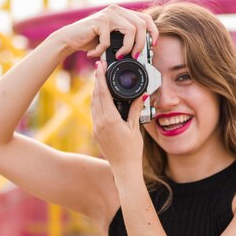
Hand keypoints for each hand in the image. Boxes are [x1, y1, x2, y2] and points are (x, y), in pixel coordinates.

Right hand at [55, 4, 158, 58]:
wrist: (70, 39)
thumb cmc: (91, 40)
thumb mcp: (113, 40)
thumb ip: (126, 39)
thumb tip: (143, 52)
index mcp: (122, 12)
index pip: (145, 18)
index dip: (153, 32)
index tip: (152, 46)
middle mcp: (116, 9)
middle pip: (141, 24)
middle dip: (141, 44)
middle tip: (135, 56)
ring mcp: (108, 14)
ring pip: (130, 30)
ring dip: (127, 48)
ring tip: (118, 56)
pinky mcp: (99, 21)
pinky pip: (109, 40)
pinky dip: (102, 51)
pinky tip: (94, 54)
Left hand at [92, 60, 146, 175]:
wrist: (123, 169)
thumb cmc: (132, 150)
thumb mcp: (135, 128)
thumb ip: (135, 109)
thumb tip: (141, 94)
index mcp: (110, 119)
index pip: (103, 93)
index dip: (100, 78)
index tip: (100, 66)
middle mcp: (99, 122)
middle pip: (95, 96)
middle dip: (97, 81)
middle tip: (101, 69)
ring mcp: (96, 128)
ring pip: (93, 104)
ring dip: (96, 92)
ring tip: (101, 81)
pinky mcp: (95, 133)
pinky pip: (94, 113)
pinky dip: (97, 103)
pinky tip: (102, 99)